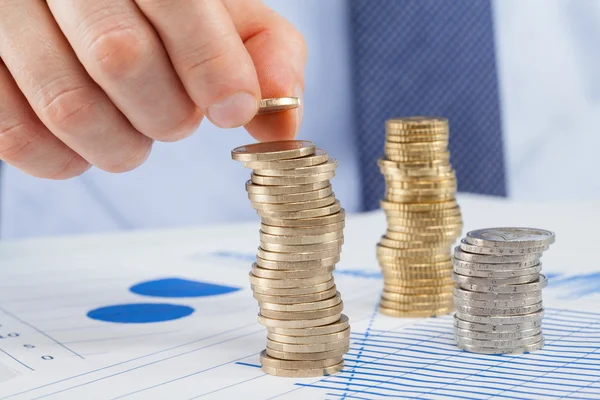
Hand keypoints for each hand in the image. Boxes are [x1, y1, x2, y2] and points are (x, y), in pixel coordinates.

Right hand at [0, 0, 306, 178]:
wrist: (73, 0)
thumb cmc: (159, 8)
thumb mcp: (220, 9)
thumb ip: (262, 52)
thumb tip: (282, 125)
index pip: (176, 2)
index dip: (213, 67)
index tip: (232, 106)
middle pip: (121, 58)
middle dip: (168, 113)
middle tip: (175, 116)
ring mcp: (5, 17)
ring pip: (69, 106)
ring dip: (122, 144)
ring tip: (133, 130)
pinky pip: (18, 138)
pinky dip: (67, 161)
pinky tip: (87, 142)